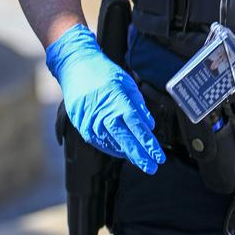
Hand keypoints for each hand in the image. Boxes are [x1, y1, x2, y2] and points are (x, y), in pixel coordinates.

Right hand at [46, 24, 165, 174]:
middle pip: (125, 141)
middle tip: (152, 168)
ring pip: (112, 143)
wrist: (75, 66)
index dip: (149, 144)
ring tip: (141, 160)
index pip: (138, 128)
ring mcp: (90, 121)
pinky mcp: (81, 124)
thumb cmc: (104, 72)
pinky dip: (112, 148)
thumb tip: (149, 125)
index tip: (159, 157)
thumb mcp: (127, 84)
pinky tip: (122, 152)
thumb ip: (139, 106)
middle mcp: (104, 114)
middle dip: (140, 156)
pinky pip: (99, 141)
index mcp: (118, 102)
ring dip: (127, 153)